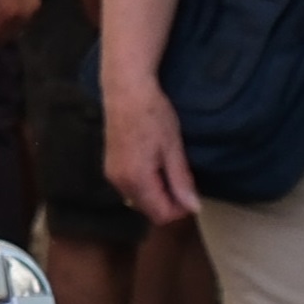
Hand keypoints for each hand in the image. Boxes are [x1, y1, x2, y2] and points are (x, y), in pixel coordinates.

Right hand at [101, 69, 198, 222]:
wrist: (126, 89)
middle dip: (169, 201)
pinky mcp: (110, 165)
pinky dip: (146, 183)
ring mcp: (112, 174)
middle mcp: (119, 183)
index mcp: (136, 180)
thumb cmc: (153, 114)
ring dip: (158, 192)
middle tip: (183, 177)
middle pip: (149, 210)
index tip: (192, 190)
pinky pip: (131, 187)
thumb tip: (193, 207)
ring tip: (169, 167)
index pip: (161, 214)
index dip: (180, 210)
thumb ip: (181, 180)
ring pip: (140, 199)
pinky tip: (154, 162)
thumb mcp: (173, 148)